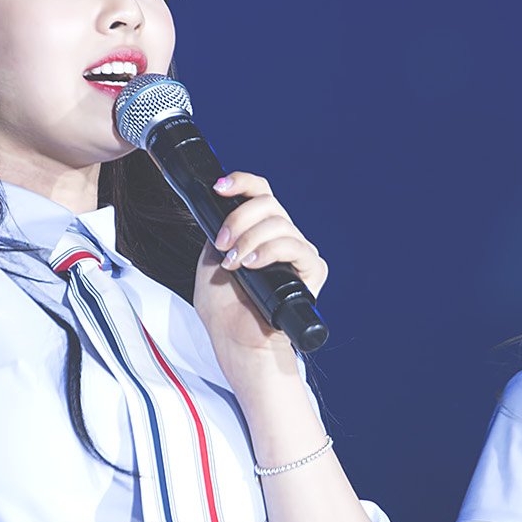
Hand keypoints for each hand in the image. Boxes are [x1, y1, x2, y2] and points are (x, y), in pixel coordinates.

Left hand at [192, 171, 327, 378]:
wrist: (235, 338)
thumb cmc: (223, 306)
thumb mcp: (210, 258)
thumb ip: (219, 229)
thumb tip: (222, 205)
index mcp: (258, 229)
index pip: (259, 192)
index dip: (241, 183)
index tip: (219, 187)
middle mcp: (281, 236)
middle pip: (268, 203)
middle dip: (238, 219)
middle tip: (223, 246)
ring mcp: (297, 252)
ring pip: (279, 223)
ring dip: (250, 240)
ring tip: (235, 264)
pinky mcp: (311, 270)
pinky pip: (295, 247)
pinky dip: (271, 251)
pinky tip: (253, 264)